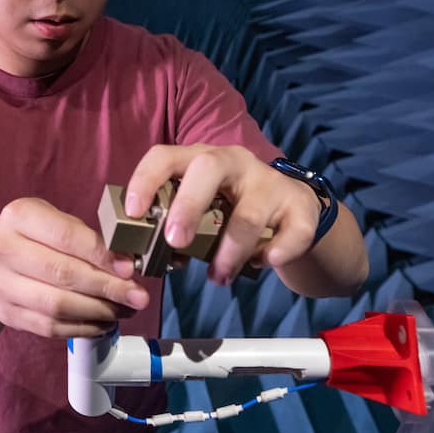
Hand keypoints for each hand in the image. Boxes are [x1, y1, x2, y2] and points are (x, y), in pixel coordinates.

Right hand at [0, 198, 150, 337]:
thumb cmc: (33, 239)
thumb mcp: (53, 221)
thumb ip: (85, 237)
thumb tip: (125, 265)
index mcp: (18, 217)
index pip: (66, 237)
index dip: (101, 254)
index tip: (130, 269)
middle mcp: (3, 249)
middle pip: (63, 274)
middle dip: (108, 287)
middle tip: (138, 296)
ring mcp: (2, 285)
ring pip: (58, 305)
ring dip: (99, 311)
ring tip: (124, 310)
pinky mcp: (8, 314)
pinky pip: (52, 327)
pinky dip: (83, 327)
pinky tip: (104, 322)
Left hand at [125, 145, 321, 284]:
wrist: (292, 210)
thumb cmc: (233, 210)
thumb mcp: (203, 212)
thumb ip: (178, 229)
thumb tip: (155, 259)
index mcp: (200, 159)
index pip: (165, 156)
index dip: (145, 180)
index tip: (133, 212)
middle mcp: (235, 162)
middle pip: (208, 168)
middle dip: (187, 206)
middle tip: (175, 242)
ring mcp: (270, 181)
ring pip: (248, 214)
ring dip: (230, 253)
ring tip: (219, 276)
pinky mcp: (300, 206)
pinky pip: (292, 232)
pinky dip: (276, 253)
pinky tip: (264, 263)